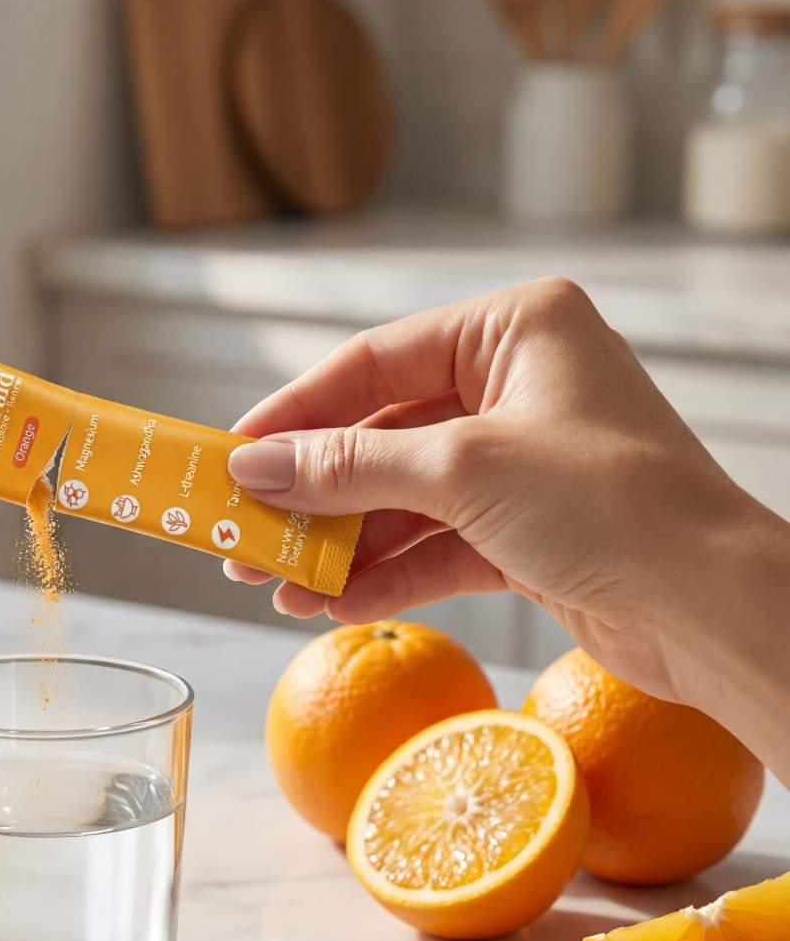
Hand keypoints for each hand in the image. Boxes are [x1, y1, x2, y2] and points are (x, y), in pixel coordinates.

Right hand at [222, 279, 789, 775]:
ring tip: (273, 584)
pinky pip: (433, 546)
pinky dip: (384, 575)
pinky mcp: (525, 533)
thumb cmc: (611, 505)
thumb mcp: (461, 470)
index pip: (373, 362)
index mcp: (514, 331)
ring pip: (401, 499)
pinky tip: (330, 605)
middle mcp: (516, 388)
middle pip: (380, 436)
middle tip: (240, 535)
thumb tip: (253, 469)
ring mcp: (520, 464)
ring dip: (338, 546)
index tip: (230, 457)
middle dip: (310, 494)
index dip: (295, 414)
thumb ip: (348, 467)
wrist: (711, 608)